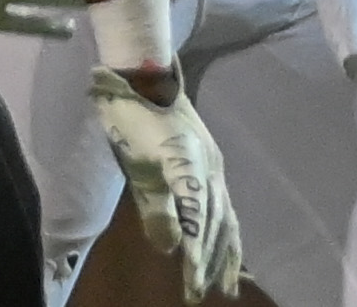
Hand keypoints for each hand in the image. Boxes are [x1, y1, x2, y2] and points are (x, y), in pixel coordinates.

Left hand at [91, 60, 242, 303]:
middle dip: (210, 259)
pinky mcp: (210, 161)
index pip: (196, 216)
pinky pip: (224, 204)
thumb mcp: (133, 159)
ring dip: (223, 251)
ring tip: (226, 283)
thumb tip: (169, 246)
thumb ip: (153, 204)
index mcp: (190, 163)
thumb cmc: (130, 114)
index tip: (191, 278)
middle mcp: (209, 165)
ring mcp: (212, 162)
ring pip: (224, 215)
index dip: (196, 249)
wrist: (141, 72)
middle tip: (202, 292)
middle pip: (214, 220)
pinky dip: (227, 231)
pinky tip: (227, 244)